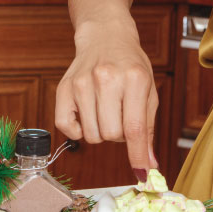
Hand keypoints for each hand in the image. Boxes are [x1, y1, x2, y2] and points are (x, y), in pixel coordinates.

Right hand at [55, 16, 159, 172]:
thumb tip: (148, 164)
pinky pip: (67, 128)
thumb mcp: (148, 89)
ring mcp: (82, 83)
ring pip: (91, 135)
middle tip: (121, 116)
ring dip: (100, 131)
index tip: (142, 174)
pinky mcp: (64, 88)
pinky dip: (78, 129)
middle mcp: (106, 79)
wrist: (105, 36)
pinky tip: (87, 113)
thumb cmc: (130, 65)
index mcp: (134, 78)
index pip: (134, 128)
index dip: (138, 156)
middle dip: (119, 135)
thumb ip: (147, 128)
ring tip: (105, 110)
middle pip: (111, 134)